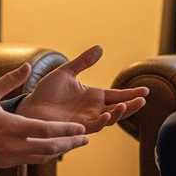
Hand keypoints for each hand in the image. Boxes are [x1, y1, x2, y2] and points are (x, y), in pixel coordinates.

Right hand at [0, 63, 89, 166]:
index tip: (81, 128)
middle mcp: (13, 145)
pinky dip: (44, 155)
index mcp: (11, 127)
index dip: (66, 130)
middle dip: (69, 143)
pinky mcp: (4, 163)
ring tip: (73, 144)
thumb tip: (28, 65)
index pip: (46, 130)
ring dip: (59, 151)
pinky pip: (30, 161)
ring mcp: (9, 157)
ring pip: (41, 157)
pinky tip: (50, 149)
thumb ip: (10, 81)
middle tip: (85, 139)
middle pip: (49, 148)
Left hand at [17, 46, 148, 133]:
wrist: (29, 107)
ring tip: (126, 105)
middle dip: (132, 105)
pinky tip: (108, 114)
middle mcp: (93, 110)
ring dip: (119, 113)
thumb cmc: (45, 92)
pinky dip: (102, 121)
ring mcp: (86, 119)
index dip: (131, 93)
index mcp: (93, 96)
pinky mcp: (77, 127)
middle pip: (119, 109)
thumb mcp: (66, 72)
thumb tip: (100, 48)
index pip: (117, 95)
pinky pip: (94, 126)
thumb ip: (83, 62)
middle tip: (143, 99)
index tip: (146, 90)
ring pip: (109, 119)